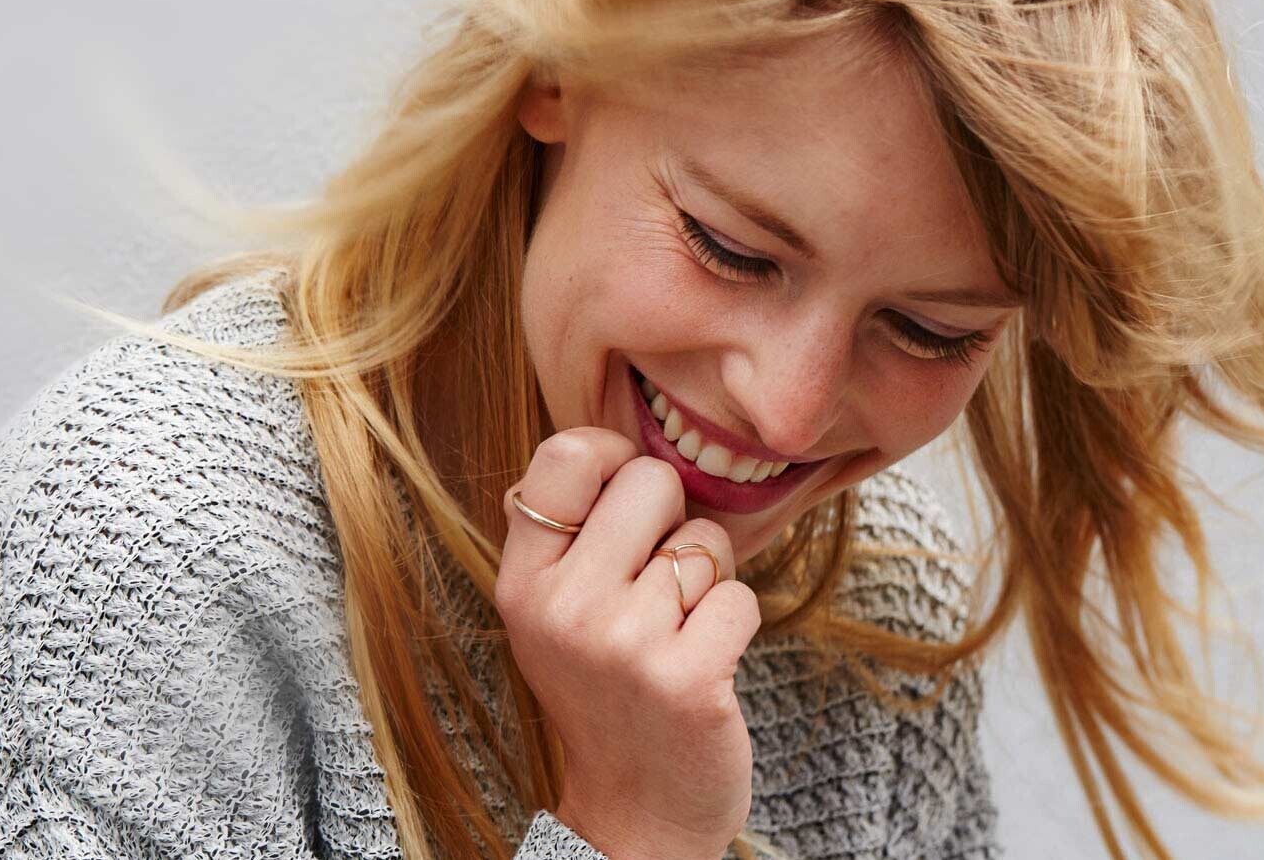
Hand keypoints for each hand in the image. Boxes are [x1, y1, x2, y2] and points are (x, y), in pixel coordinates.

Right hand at [494, 427, 760, 859]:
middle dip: (672, 518)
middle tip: (658, 581)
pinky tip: (705, 660)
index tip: (628, 497)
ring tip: (677, 631)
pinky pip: (741, 596)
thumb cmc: (605, 693)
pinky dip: (736, 624)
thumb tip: (622, 449)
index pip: (565, 454)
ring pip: (706, 540)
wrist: (635, 814)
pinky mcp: (687, 680)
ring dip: (707, 581)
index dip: (612, 456)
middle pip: (650, 480)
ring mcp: (623, 644)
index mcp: (522, 582)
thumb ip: (572, 536)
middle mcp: (563, 607)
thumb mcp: (553, 614)